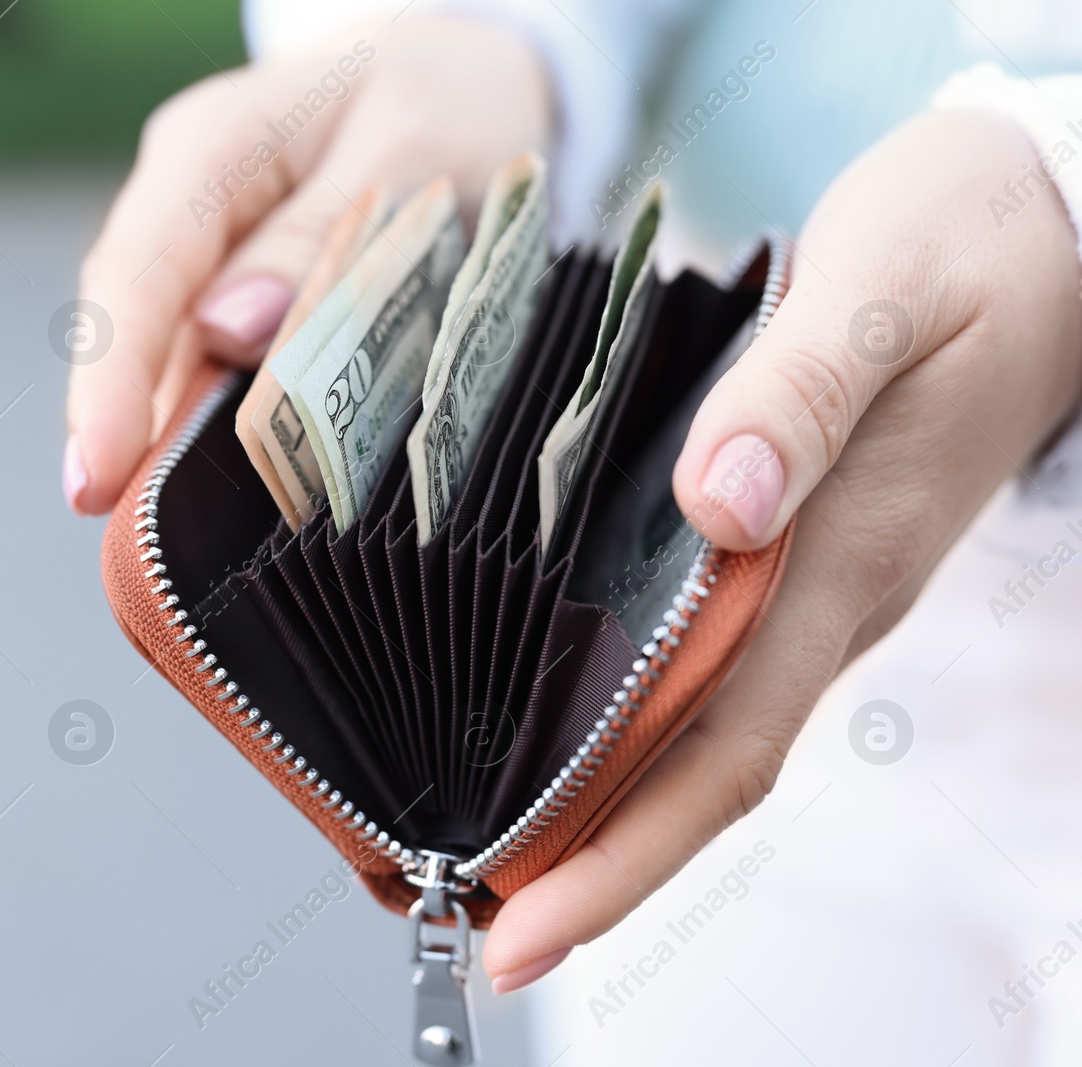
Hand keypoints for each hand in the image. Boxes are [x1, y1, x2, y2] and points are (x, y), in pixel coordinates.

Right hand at [63, 14, 549, 512]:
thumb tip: (228, 332)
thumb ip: (321, 235)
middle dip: (130, 438)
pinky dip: (231, 433)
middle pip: (140, 331)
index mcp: (213, 148)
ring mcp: (216, 258)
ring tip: (183, 551)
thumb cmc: (442, 97)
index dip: (111, 379)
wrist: (464, 76)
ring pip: (177, 363)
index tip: (97, 474)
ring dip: (178, 449)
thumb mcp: (409, 144)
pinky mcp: (251, 300)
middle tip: (139, 550)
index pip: (138, 270)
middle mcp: (192, 207)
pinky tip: (240, 499)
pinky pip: (226, 371)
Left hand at [484, 109, 1081, 990]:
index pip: (718, 753)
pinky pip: (714, 661)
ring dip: (609, 800)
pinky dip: (637, 713)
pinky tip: (570, 717)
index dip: (619, 856)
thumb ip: (797, 395)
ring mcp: (821, 582)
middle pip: (698, 770)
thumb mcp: (879, 293)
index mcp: (842, 563)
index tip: (527, 936)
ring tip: (504, 854)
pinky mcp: (808, 546)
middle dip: (593, 864)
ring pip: (703, 727)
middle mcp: (827, 599)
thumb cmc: (968, 248)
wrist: (1051, 224)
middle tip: (483, 930)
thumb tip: (715, 504)